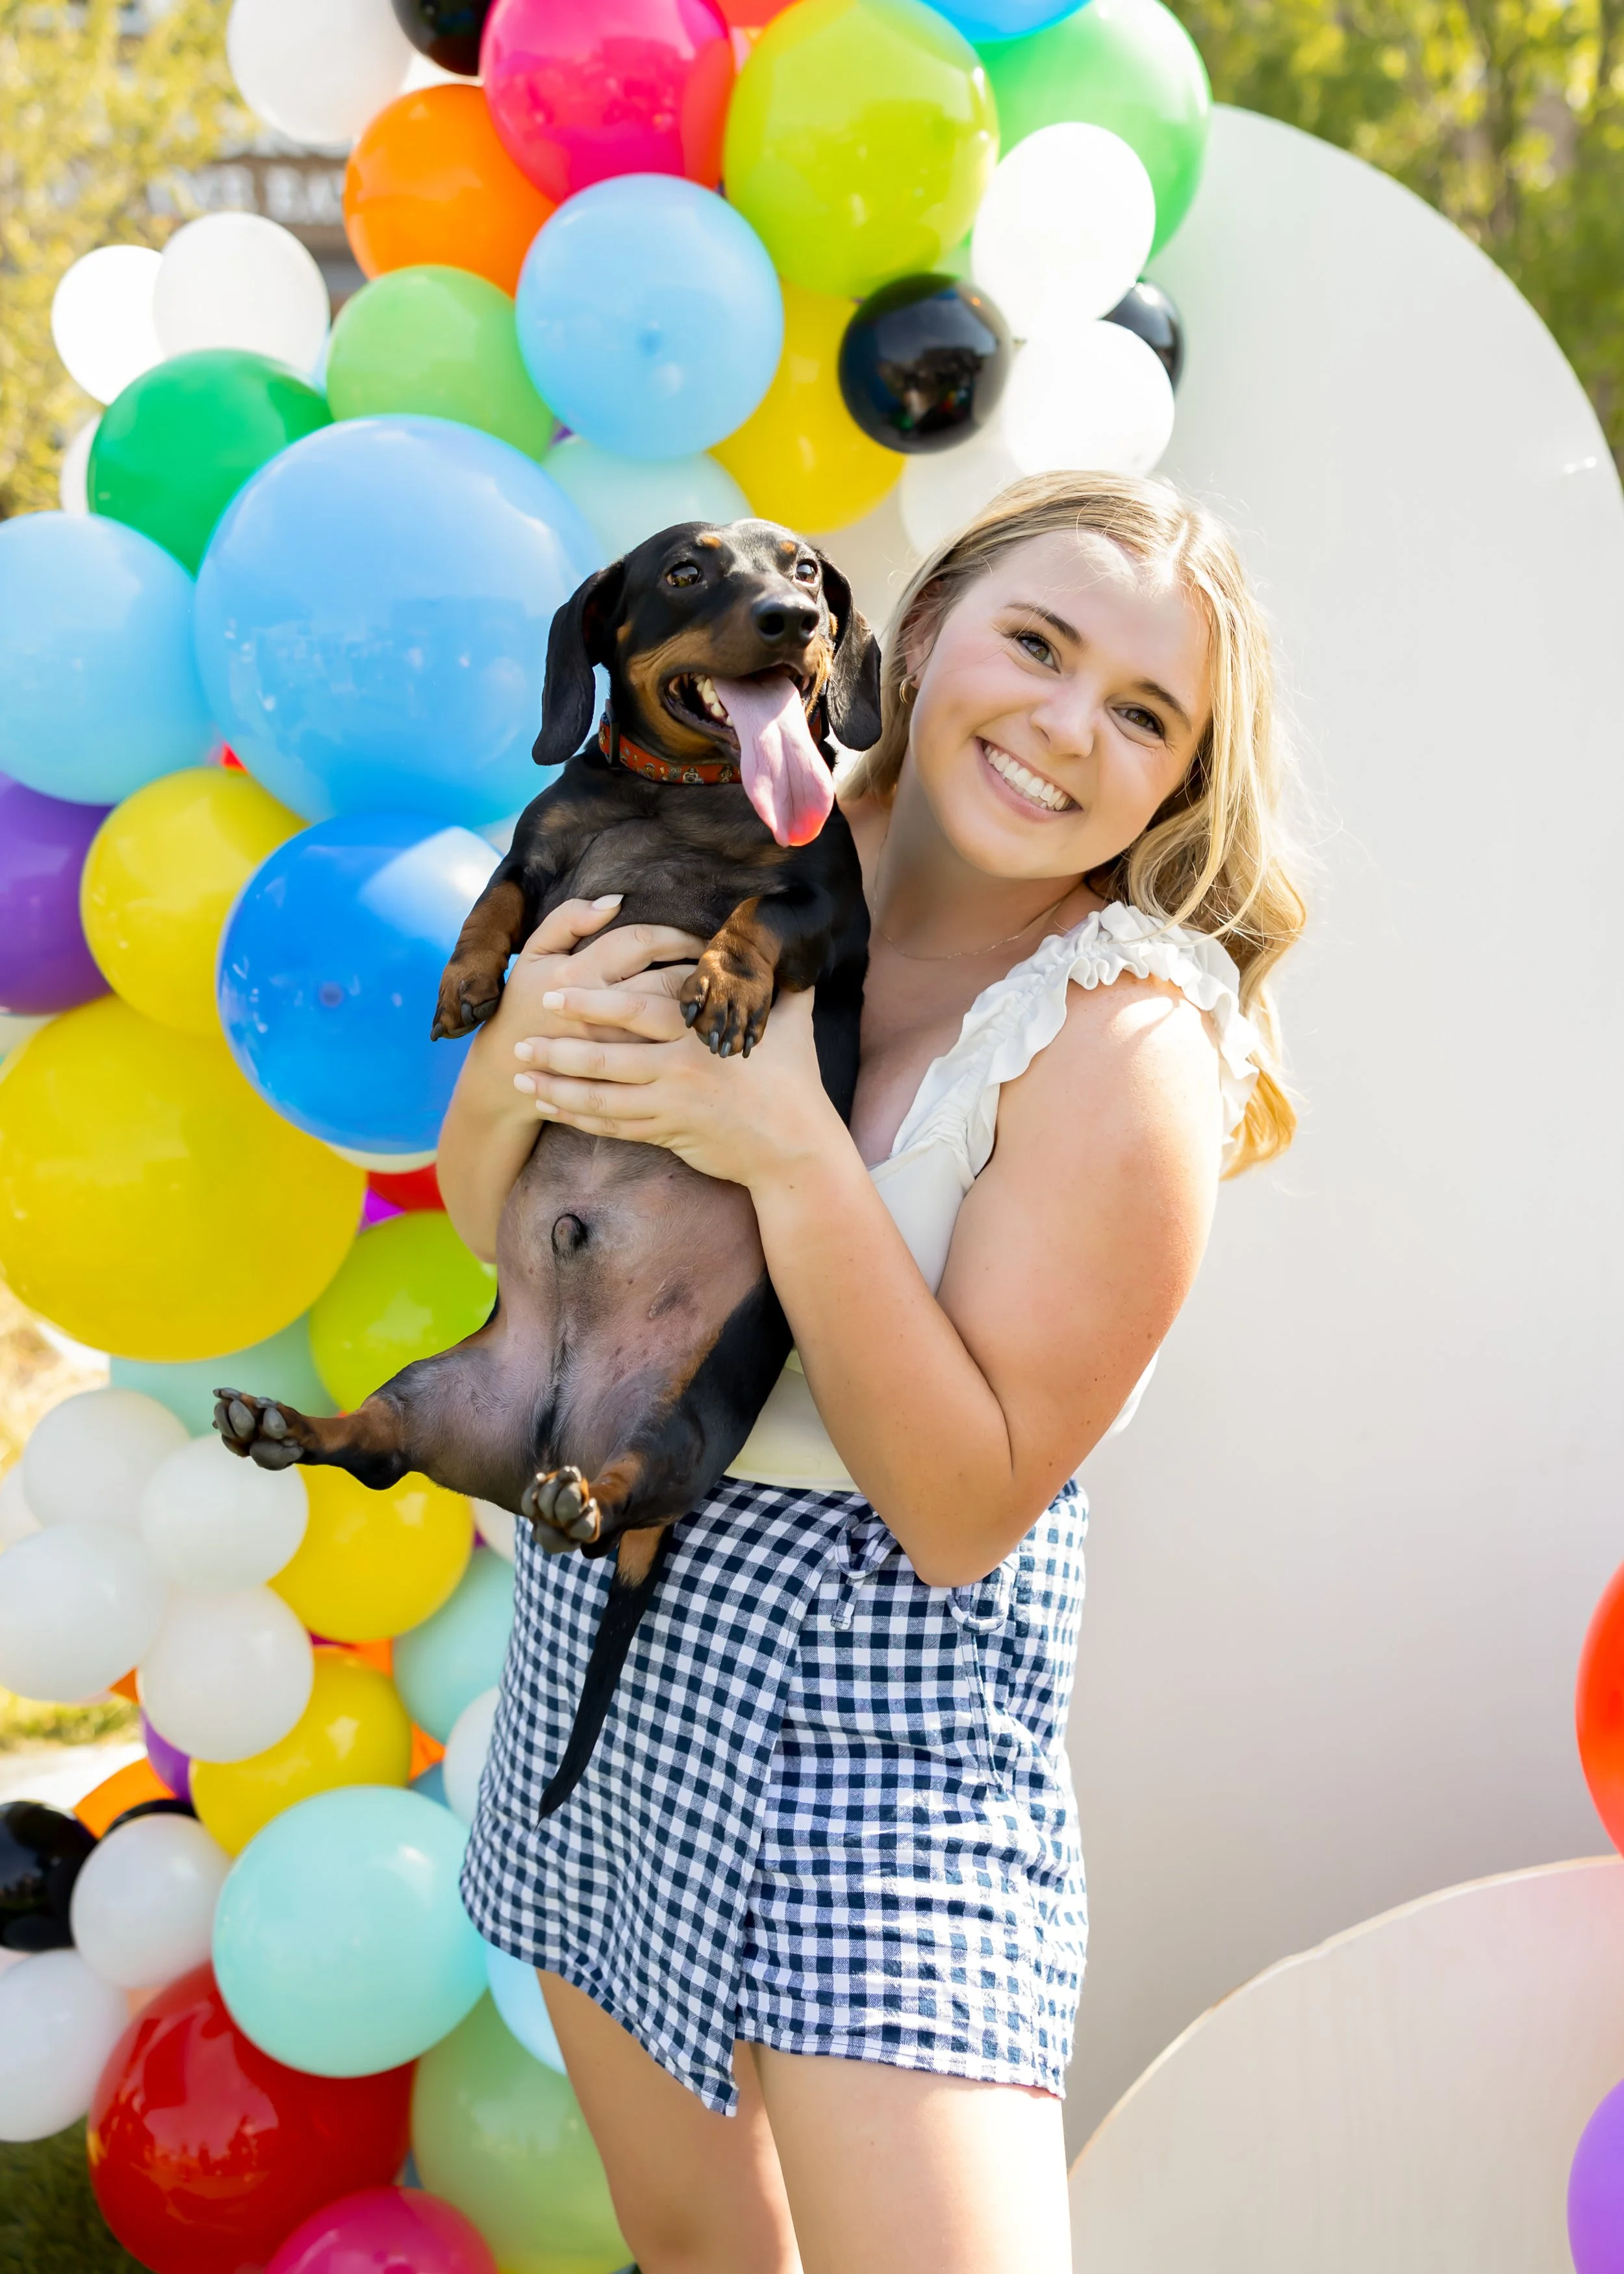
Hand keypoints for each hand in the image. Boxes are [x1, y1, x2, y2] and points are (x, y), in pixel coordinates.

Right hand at [461, 897, 706, 1120]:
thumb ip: (568, 920)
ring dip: (698, 1001)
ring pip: (670, 1017)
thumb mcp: (534, 954)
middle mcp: (596, 1009)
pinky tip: (703, 1025)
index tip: (699, 936)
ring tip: (719, 989)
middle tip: (720, 962)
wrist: (509, 1072)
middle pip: (665, 978)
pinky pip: (664, 1050)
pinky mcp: (620, 1074)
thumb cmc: (524, 1002)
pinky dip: (688, 1035)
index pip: (642, 941)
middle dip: (698, 966)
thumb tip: (614, 902)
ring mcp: (611, 1045)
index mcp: (577, 973)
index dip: (677, 934)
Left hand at [512, 977, 847, 1190]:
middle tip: (518, 1040)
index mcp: (700, 1033)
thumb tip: (782, 944)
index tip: (555, 991)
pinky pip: (612, 1127)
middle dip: (558, 1048)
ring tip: (519, 1076)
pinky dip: (578, 1117)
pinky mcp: (667, 1135)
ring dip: (556, 1086)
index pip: (636, 1009)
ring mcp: (670, 1106)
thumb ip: (777, 982)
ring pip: (600, 1096)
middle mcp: (680, 1068)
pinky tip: (550, 1107)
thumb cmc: (794, 1081)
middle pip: (606, 1055)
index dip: (592, 1000)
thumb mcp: (791, 1023)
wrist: (795, 1150)